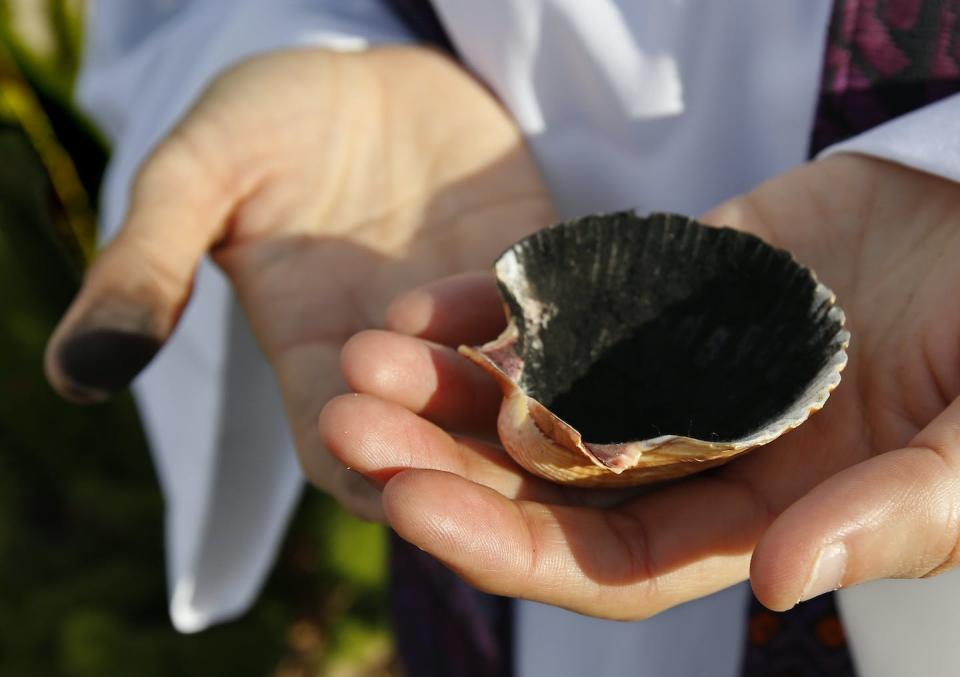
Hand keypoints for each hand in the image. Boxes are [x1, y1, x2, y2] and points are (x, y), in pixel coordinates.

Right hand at [44, 47, 554, 519]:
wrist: (360, 71)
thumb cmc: (267, 119)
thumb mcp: (197, 177)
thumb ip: (149, 264)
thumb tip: (75, 370)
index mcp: (319, 357)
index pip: (342, 445)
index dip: (357, 456)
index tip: (374, 444)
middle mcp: (407, 359)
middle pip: (442, 436)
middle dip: (463, 445)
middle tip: (490, 440)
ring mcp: (478, 319)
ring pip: (516, 388)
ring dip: (537, 403)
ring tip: (564, 408)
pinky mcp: (538, 268)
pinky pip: (570, 311)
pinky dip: (588, 331)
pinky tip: (619, 344)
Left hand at [322, 153, 959, 614]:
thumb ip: (893, 513)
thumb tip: (780, 580)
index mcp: (745, 514)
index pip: (601, 560)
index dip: (506, 545)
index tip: (409, 503)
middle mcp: (685, 448)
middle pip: (537, 480)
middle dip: (437, 458)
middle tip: (344, 421)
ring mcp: (663, 365)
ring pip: (532, 392)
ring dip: (443, 382)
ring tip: (362, 355)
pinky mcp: (656, 287)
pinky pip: (560, 307)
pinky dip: (493, 307)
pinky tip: (424, 303)